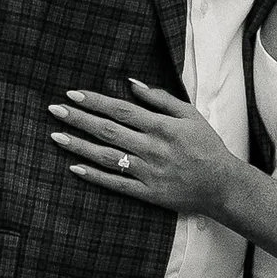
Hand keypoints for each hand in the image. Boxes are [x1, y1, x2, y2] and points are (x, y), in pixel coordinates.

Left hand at [51, 78, 243, 216]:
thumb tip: (132, 84)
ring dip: (79, 146)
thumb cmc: (207, 146)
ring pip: (106, 157)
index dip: (95, 101)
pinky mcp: (148, 193)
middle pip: (108, 130)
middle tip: (54, 110)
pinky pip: (116, 184)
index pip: (121, 110)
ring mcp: (149, 172)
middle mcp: (152, 148)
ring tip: (56, 136)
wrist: (222, 186)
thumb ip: (161, 98)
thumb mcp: (190, 115)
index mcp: (162, 127)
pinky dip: (95, 176)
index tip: (73, 93)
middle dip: (78, 119)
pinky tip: (75, 168)